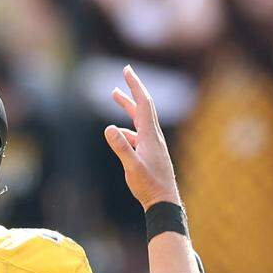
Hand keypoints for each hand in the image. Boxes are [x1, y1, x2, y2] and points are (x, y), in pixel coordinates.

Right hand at [104, 65, 180, 209]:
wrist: (164, 202)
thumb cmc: (149, 186)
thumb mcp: (132, 167)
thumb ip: (121, 147)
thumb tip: (108, 128)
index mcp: (150, 136)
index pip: (143, 103)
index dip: (135, 85)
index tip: (127, 70)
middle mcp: (154, 136)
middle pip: (144, 106)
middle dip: (133, 89)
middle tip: (125, 73)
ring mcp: (153, 144)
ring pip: (140, 119)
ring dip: (128, 106)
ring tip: (115, 96)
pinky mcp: (151, 153)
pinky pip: (138, 133)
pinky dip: (127, 127)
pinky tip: (118, 133)